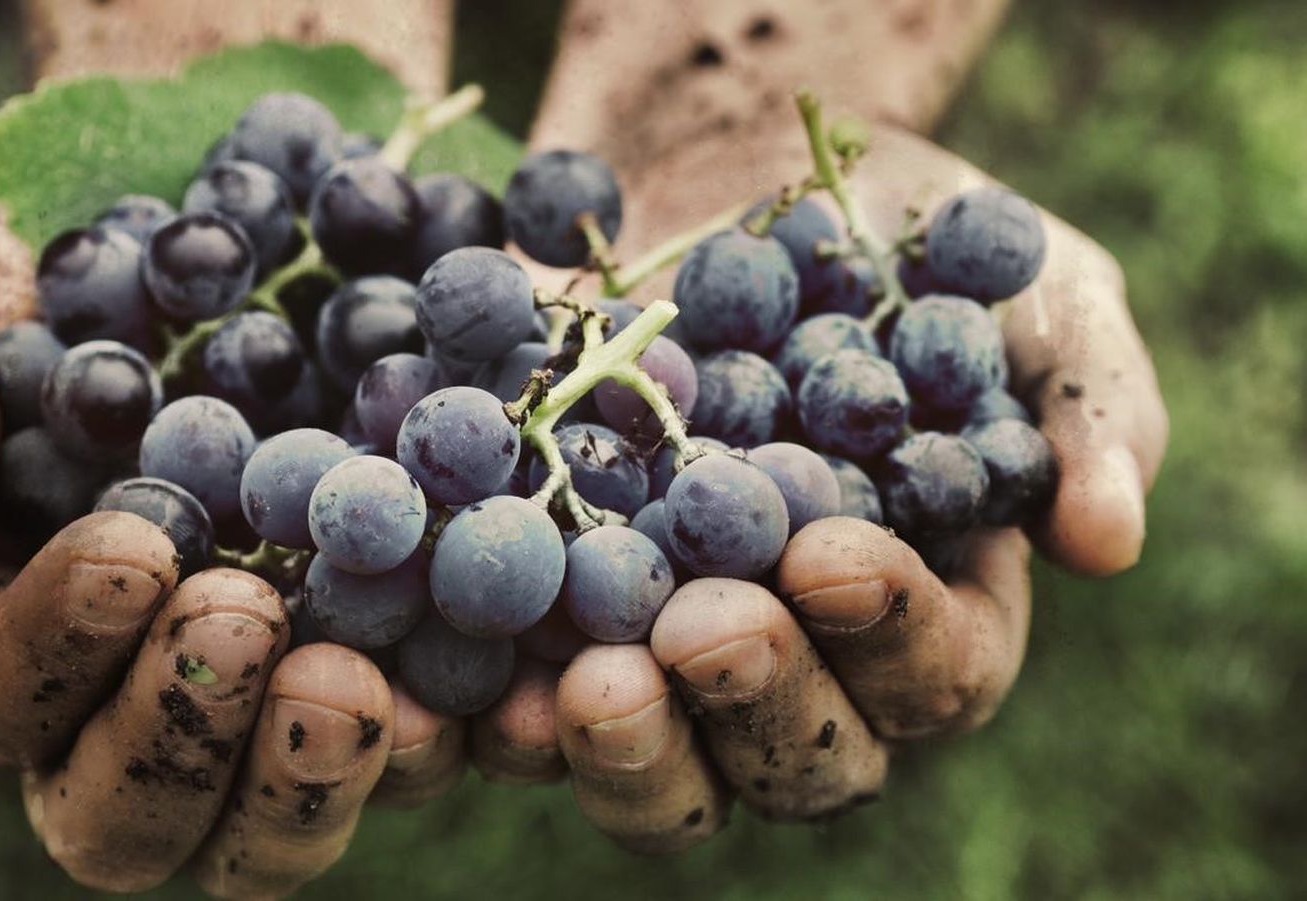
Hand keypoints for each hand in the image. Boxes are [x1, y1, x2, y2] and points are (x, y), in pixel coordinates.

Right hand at [0, 2, 460, 895]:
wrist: (243, 198)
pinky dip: (475, 731)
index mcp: (6, 622)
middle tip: (249, 624)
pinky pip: (438, 739)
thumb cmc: (61, 232)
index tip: (134, 545)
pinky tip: (519, 680)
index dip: (51, 647)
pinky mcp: (407, 657)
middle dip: (181, 741)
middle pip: (130, 817)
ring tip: (365, 682)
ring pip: (275, 825)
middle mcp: (137, 688)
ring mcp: (277, 688)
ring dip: (315, 777)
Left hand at [518, 0, 1168, 847]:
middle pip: (794, 757)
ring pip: (657, 765)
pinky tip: (442, 679)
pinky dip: (478, 707)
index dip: (890, 631)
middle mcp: (802, 665)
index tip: (832, 553)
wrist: (727, 184)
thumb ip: (1084, 408)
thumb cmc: (905, 246)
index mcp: (930, 612)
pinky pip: (513, 699)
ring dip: (619, 743)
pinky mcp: (546, 619)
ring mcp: (667, 656)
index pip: (934, 672)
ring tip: (580, 686)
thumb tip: (1110, 540)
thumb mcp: (1032, 295)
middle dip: (751, 701)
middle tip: (701, 631)